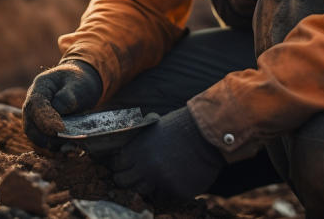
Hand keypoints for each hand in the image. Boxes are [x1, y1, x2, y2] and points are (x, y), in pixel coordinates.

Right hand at [22, 60, 101, 149]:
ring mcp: (36, 118)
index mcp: (39, 87)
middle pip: (31, 126)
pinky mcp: (44, 130)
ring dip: (52, 147)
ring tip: (71, 151)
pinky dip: (57, 149)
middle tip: (67, 145)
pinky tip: (71, 152)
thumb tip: (59, 111)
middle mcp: (33, 105)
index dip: (45, 119)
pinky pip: (45, 142)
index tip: (60, 129)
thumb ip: (68, 96)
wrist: (80, 83)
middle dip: (46, 139)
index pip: (36, 105)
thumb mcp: (77, 83)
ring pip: (36, 138)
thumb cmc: (78, 81)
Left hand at [110, 106, 224, 201]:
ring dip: (148, 187)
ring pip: (144, 193)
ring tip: (157, 177)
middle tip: (134, 178)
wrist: (207, 134)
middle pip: (124, 182)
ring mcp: (162, 181)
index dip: (118, 166)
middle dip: (126, 180)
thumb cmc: (181, 127)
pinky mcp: (177, 191)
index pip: (116, 165)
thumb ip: (140, 146)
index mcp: (138, 150)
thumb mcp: (153, 130)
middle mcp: (146, 168)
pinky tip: (176, 178)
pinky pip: (166, 197)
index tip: (122, 167)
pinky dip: (169, 190)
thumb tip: (129, 157)